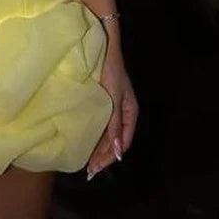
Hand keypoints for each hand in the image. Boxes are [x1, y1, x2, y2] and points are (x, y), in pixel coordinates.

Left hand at [85, 46, 137, 180]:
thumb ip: (115, 124)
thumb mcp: (113, 97)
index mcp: (130, 112)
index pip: (123, 141)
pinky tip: (87, 144)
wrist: (104, 47)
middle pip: (116, 141)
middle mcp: (124, 112)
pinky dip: (96, 137)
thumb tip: (118, 152)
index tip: (97, 168)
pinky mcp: (105, 102)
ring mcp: (114, 107)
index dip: (110, 157)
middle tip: (90, 172)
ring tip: (88, 164)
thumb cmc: (110, 70)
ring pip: (108, 134)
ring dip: (99, 149)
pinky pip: (102, 125)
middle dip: (104, 157)